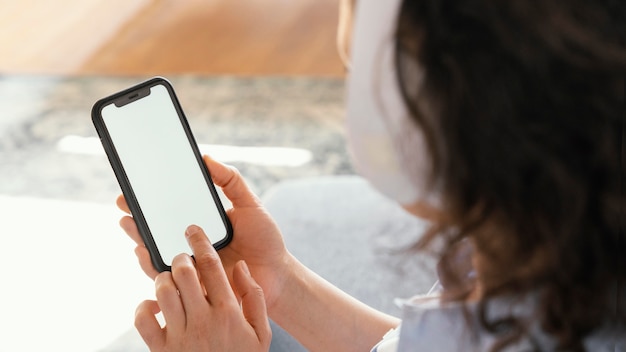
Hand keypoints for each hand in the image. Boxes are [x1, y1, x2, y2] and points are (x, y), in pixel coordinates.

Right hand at [118, 155, 291, 308]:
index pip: (170, 210)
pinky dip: (151, 265)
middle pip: (156, 230)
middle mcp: (190, 243)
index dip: (150, 200)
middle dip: (136, 216)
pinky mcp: (193, 285)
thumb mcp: (250, 205)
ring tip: (128, 222)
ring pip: (156, 251)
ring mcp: (190, 263)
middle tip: (123, 203)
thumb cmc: (265, 240)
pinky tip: (142, 251)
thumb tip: (206, 158)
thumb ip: (230, 181)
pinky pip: (167, 277)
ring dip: (139, 237)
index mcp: (200, 224)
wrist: (278, 274)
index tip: (134, 186)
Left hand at [135, 225, 270, 350]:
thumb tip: (241, 267)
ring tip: (170, 281)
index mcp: (228, 311)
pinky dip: (144, 307)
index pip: (212, 265)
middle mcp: (203, 320)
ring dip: (163, 279)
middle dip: (179, 258)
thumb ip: (254, 297)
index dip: (200, 242)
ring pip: (162, 291)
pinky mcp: (161, 350)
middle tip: (181, 259)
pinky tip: (156, 306)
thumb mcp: (262, 333)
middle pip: (183, 272)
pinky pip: (142, 319)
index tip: (193, 231)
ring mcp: (180, 336)